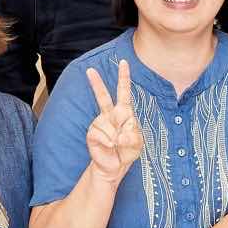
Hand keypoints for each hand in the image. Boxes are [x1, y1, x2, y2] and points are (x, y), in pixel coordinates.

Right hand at [82, 61, 142, 183]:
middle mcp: (110, 115)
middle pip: (102, 96)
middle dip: (96, 83)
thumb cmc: (127, 151)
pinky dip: (108, 142)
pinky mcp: (92, 133)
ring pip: (107, 125)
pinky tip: (110, 146)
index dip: (124, 77)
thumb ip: (132, 137)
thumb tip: (118, 136)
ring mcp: (100, 123)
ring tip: (117, 144)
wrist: (115, 166)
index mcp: (124, 112)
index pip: (124, 92)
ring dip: (115, 137)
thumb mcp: (138, 144)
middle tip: (89, 70)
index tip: (124, 62)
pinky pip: (100, 134)